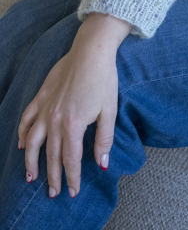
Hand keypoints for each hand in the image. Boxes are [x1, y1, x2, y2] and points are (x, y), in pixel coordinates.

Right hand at [17, 12, 131, 197]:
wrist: (91, 51)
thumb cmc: (103, 78)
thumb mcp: (109, 110)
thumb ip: (104, 139)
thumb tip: (102, 163)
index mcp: (73, 125)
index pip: (70, 159)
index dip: (71, 177)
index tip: (73, 191)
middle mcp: (55, 120)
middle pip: (51, 155)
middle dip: (53, 176)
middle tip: (54, 192)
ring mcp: (45, 108)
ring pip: (32, 142)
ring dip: (30, 161)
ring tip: (31, 176)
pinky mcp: (41, 97)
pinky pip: (26, 119)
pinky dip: (22, 134)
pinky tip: (21, 145)